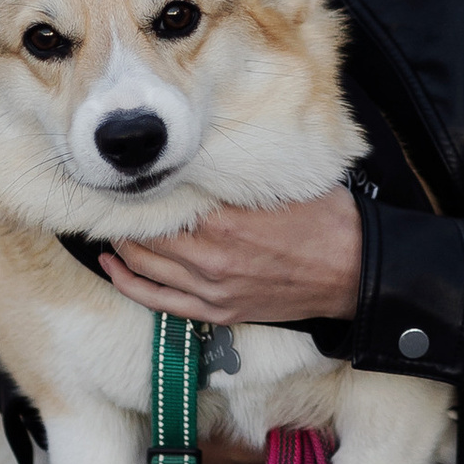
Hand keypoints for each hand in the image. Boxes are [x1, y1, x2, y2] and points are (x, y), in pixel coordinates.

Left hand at [100, 186, 360, 326]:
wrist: (353, 272)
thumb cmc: (326, 220)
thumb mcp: (282, 183)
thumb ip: (238, 173)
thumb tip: (204, 151)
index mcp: (226, 221)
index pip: (163, 204)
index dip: (141, 189)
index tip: (129, 175)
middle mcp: (212, 258)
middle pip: (147, 235)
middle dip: (126, 216)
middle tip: (112, 197)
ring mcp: (213, 289)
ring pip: (146, 267)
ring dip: (122, 246)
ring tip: (110, 225)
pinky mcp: (218, 311)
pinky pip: (159, 301)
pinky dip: (129, 283)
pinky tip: (113, 267)